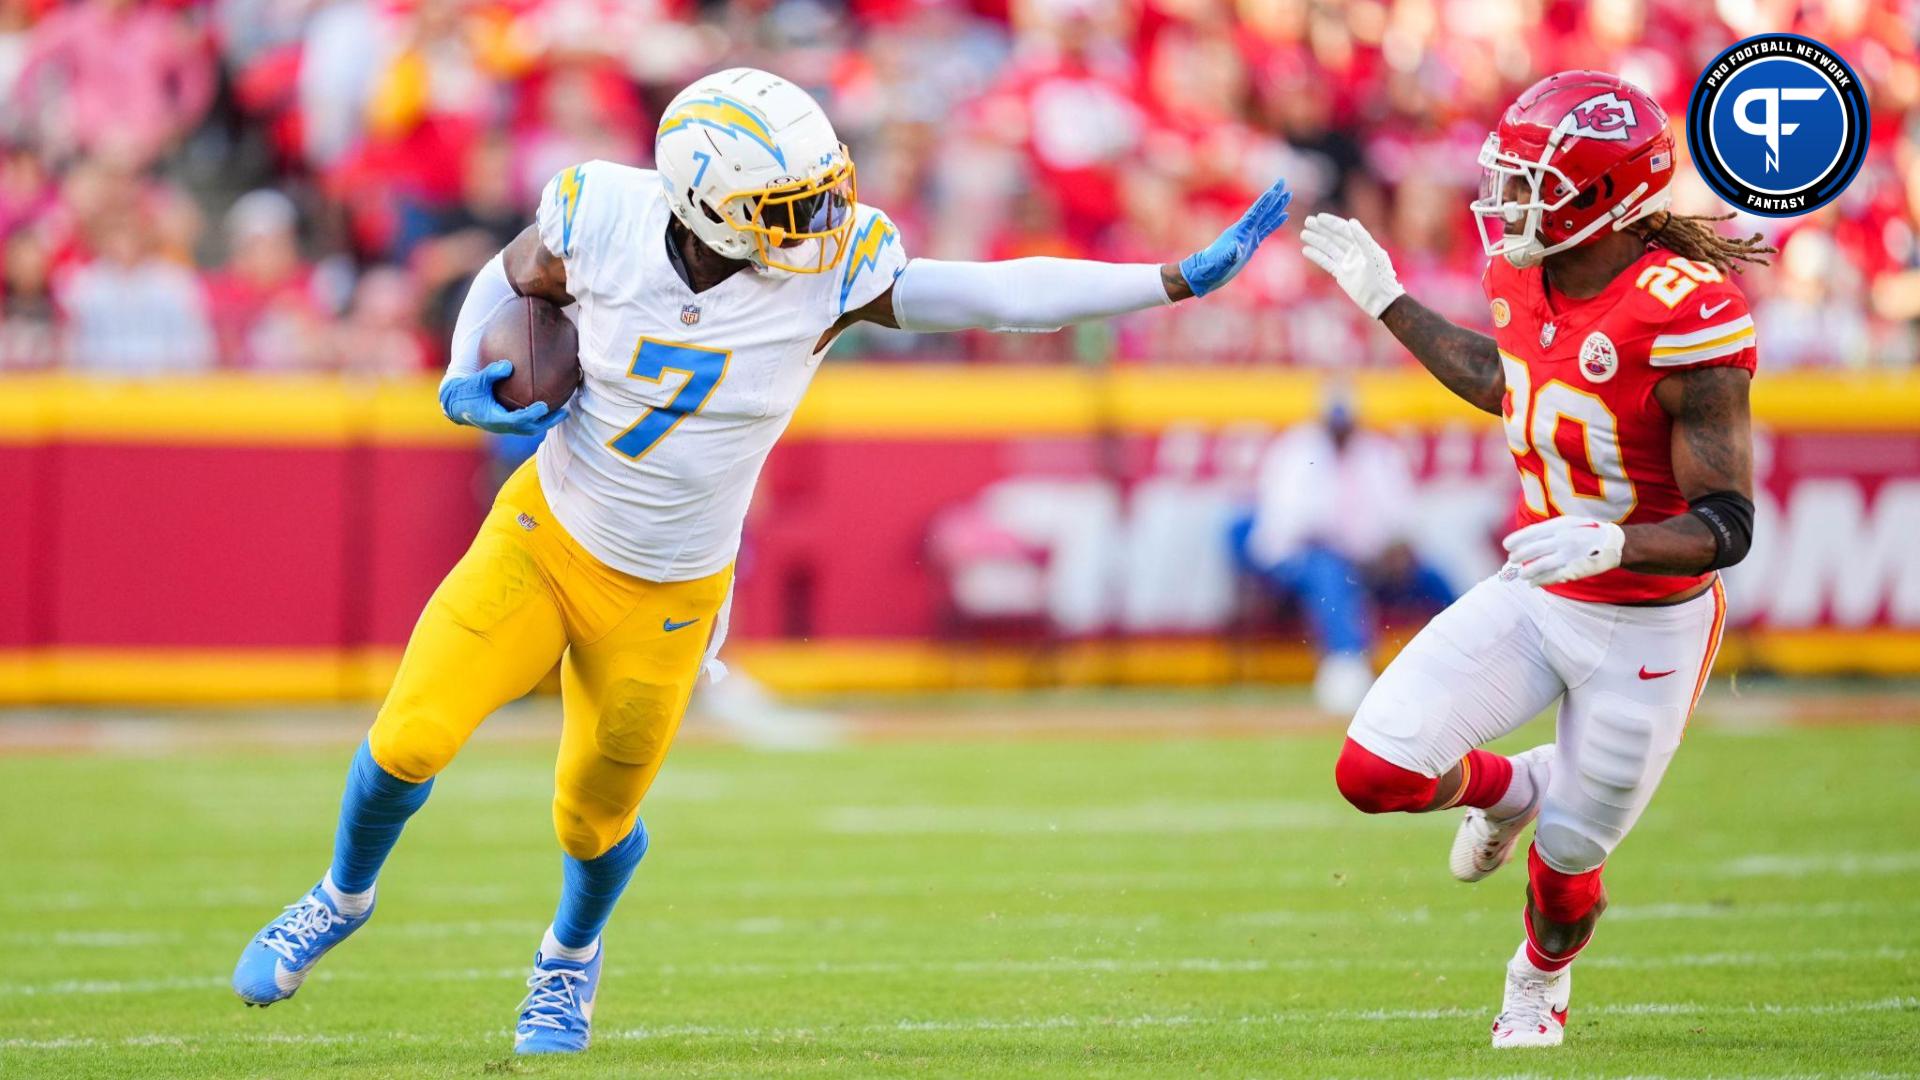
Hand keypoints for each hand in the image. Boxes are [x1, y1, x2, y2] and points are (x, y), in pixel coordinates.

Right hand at [439, 360, 568, 436]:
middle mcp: (502, 426)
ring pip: (530, 429)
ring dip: (547, 422)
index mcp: (495, 418)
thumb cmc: (467, 391)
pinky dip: (539, 418)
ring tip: (564, 412)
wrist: (456, 404)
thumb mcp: (477, 380)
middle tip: (565, 412)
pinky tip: (551, 407)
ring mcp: (505, 427)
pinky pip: (527, 424)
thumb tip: (509, 365)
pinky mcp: (507, 424)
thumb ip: (492, 373)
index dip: (531, 415)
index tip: (544, 406)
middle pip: (530, 428)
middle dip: (548, 422)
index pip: (517, 420)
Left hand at [1175, 177, 1290, 297]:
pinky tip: (1283, 216)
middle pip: (1262, 209)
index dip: (1265, 201)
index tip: (1276, 188)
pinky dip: (1275, 222)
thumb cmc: (1212, 267)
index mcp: (1239, 230)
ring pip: (1266, 217)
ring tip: (1287, 195)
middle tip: (1283, 181)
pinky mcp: (1251, 243)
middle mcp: (1245, 229)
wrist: (1206, 272)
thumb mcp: (1221, 261)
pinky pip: (1266, 229)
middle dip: (1273, 195)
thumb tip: (1236, 249)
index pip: (1255, 212)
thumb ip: (1229, 255)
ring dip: (1277, 206)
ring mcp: (1248, 235)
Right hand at [1300, 214, 1405, 318]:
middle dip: (1321, 229)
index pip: (1344, 230)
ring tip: (1303, 234)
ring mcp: (1346, 262)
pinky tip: (1306, 250)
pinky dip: (1316, 256)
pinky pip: (1326, 262)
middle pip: (1334, 236)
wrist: (1380, 300)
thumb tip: (1351, 221)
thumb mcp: (1373, 255)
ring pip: (1328, 248)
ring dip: (1316, 241)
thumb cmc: (1381, 277)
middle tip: (1307, 221)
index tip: (1319, 217)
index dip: (1331, 223)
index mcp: (1363, 244)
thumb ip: (1362, 238)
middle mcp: (1354, 251)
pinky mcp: (1341, 274)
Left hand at [1501, 517, 1624, 586]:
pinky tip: (1532, 584)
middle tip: (1511, 560)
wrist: (1613, 543)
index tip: (1506, 545)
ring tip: (1521, 575)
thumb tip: (1525, 539)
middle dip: (1518, 556)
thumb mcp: (1568, 522)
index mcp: (1560, 526)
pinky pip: (1552, 577)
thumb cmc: (1586, 531)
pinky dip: (1540, 581)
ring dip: (1527, 571)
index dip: (1517, 539)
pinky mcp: (1574, 569)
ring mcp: (1568, 555)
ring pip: (1540, 565)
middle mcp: (1563, 540)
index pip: (1532, 533)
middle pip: (1532, 550)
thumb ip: (1549, 529)